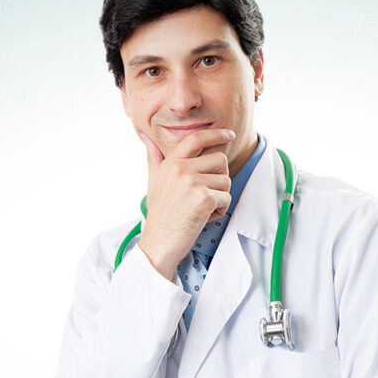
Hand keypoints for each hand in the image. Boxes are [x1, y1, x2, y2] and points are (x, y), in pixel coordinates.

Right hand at [137, 128, 233, 279]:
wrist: (159, 243)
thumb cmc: (160, 215)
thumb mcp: (154, 182)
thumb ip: (155, 159)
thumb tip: (148, 138)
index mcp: (171, 163)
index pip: (196, 138)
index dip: (216, 134)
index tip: (229, 134)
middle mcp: (181, 169)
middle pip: (220, 160)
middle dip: (220, 179)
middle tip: (205, 196)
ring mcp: (192, 182)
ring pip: (226, 180)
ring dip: (220, 197)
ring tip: (201, 209)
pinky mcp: (203, 198)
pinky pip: (226, 198)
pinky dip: (220, 210)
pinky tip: (204, 217)